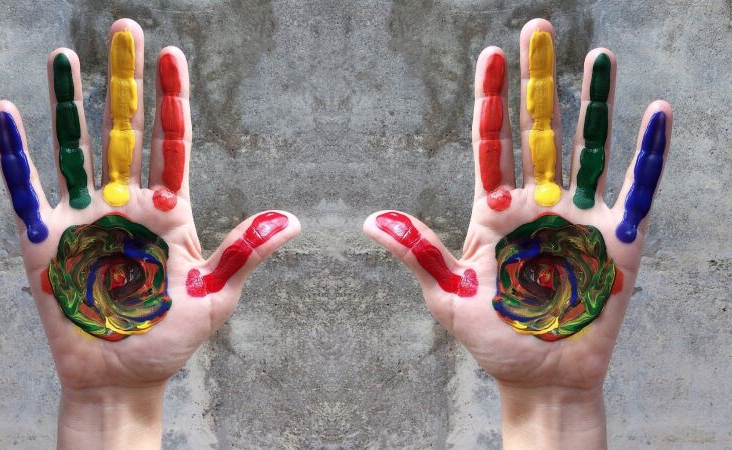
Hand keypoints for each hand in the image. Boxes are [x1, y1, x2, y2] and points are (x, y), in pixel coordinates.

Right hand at [0, 18, 299, 448]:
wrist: (123, 377)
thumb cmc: (171, 339)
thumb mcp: (215, 296)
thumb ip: (243, 253)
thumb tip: (291, 221)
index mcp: (169, 212)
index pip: (171, 143)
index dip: (171, 99)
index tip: (173, 55)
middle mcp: (126, 204)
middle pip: (124, 130)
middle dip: (124, 81)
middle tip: (125, 29)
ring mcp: (84, 218)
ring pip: (75, 147)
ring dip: (69, 102)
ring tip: (64, 56)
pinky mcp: (45, 240)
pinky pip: (26, 188)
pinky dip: (15, 153)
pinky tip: (9, 113)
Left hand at [364, 18, 670, 448]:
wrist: (541, 378)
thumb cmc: (493, 340)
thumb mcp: (449, 295)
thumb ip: (420, 251)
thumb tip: (372, 219)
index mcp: (494, 211)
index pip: (491, 142)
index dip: (492, 98)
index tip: (491, 53)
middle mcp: (538, 204)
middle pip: (539, 130)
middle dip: (538, 81)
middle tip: (538, 29)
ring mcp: (580, 217)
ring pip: (588, 147)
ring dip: (594, 102)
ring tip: (600, 56)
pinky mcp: (618, 238)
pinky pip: (637, 186)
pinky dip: (647, 152)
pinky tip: (655, 112)